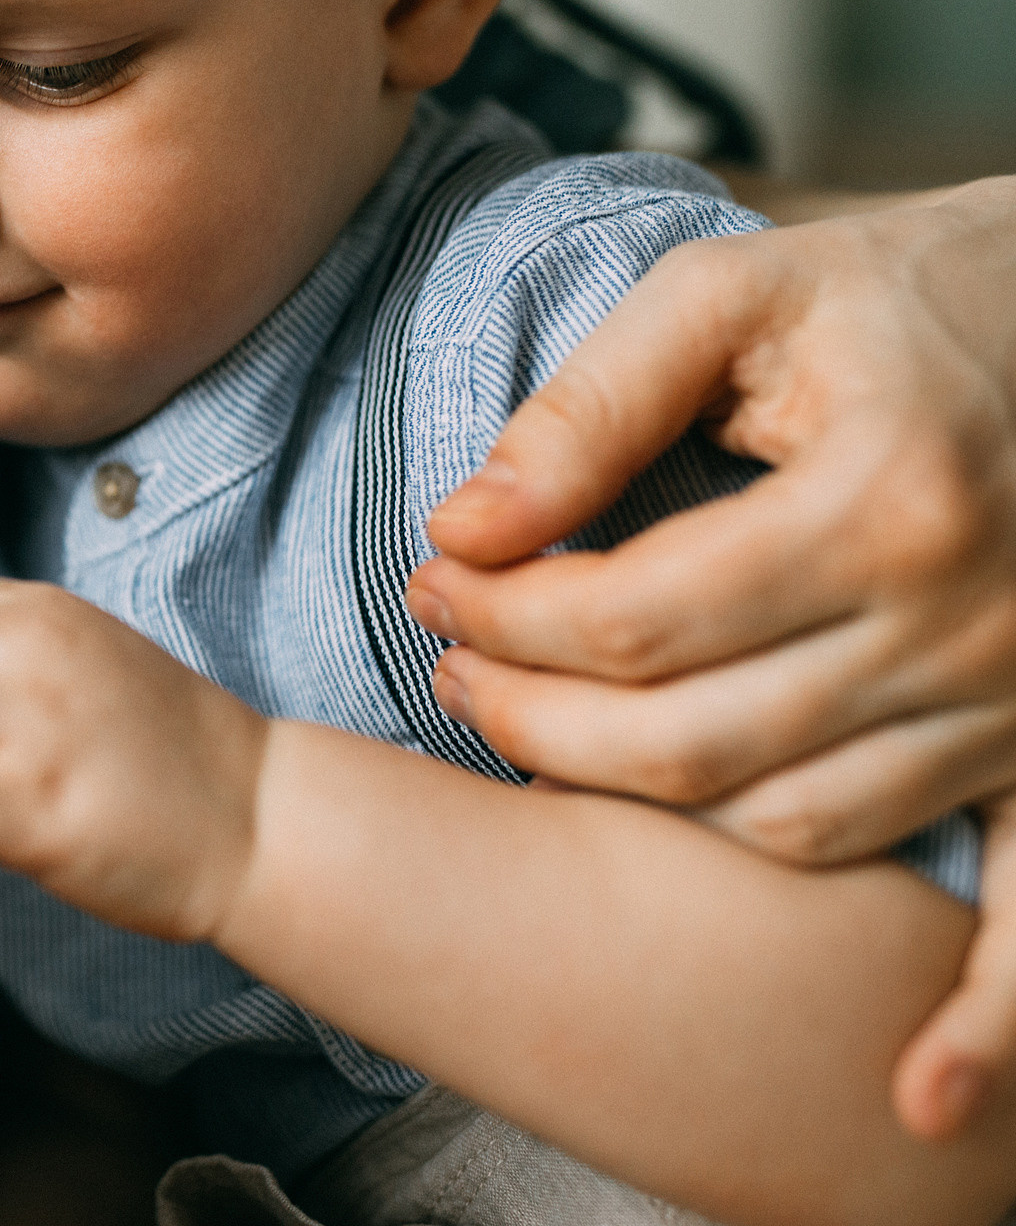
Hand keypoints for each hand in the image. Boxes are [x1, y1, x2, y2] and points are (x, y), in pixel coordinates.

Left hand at [401, 176, 1015, 1138]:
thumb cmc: (901, 293)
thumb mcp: (734, 295)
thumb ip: (592, 408)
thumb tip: (465, 521)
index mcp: (884, 505)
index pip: (629, 623)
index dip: (500, 616)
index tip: (433, 579)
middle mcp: (962, 629)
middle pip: (689, 742)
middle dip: (530, 719)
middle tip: (449, 664)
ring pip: (791, 824)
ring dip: (646, 809)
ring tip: (540, 742)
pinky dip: (985, 1017)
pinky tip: (921, 1099)